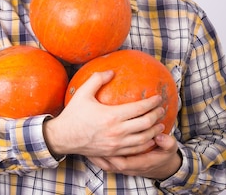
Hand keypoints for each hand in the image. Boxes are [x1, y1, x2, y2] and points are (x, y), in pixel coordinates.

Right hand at [43, 71, 165, 158]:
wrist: (63, 137)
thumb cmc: (73, 114)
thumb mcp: (82, 93)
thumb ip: (97, 79)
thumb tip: (112, 71)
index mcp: (112, 116)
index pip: (139, 108)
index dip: (152, 103)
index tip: (158, 98)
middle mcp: (117, 131)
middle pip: (146, 124)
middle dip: (157, 115)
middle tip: (161, 109)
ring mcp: (117, 144)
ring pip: (144, 139)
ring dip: (155, 130)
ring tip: (160, 124)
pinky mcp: (114, 153)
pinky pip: (136, 150)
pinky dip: (147, 144)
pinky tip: (150, 138)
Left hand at [88, 133, 182, 179]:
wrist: (161, 166)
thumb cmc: (164, 155)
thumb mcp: (169, 149)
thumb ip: (167, 143)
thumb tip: (160, 136)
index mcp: (139, 164)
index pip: (122, 162)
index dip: (111, 154)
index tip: (103, 140)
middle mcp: (128, 168)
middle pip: (109, 164)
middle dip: (97, 153)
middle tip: (87, 139)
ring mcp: (122, 167)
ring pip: (104, 163)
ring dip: (93, 155)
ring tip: (82, 143)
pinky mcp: (117, 164)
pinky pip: (103, 162)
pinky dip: (95, 156)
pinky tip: (86, 147)